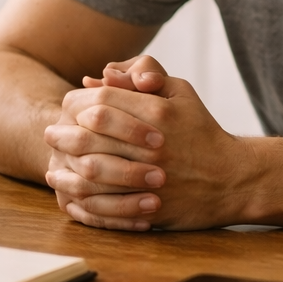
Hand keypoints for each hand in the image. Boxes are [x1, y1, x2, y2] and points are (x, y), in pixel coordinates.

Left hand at [44, 56, 248, 230]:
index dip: (76, 104)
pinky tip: (71, 197)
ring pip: (93, 173)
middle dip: (63, 136)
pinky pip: (107, 205)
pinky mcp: (152, 207)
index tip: (64, 110)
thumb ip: (143, 74)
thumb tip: (101, 75)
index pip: (101, 101)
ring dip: (67, 171)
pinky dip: (84, 202)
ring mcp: (152, 177)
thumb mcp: (180, 91)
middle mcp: (153, 143)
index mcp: (157, 111)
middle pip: (90, 136)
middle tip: (50, 136)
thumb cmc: (201, 130)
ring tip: (52, 170)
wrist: (233, 178)